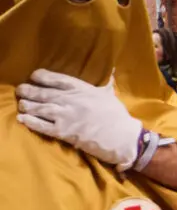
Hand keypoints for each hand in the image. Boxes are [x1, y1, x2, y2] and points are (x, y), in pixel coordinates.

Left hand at [16, 69, 142, 169]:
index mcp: (83, 89)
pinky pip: (42, 125)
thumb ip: (104, 85)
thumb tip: (112, 71)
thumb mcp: (110, 96)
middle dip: (29, 90)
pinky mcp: (64, 132)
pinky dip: (30, 122)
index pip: (57, 79)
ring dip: (27, 106)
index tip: (34, 76)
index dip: (42, 76)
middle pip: (44, 92)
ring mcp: (66, 116)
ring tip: (22, 105)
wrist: (123, 138)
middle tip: (21, 90)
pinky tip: (22, 119)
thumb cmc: (118, 117)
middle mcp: (71, 100)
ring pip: (40, 108)